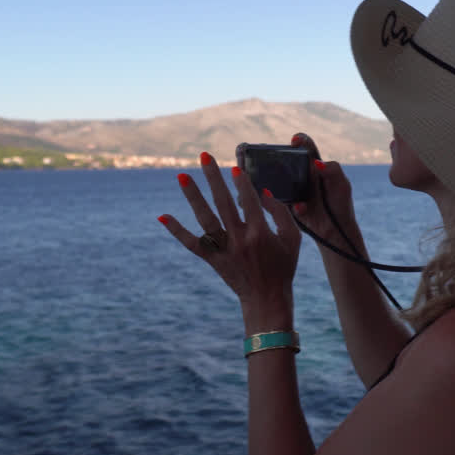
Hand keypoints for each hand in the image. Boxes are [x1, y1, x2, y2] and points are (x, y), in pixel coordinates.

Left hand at [158, 151, 301, 330]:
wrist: (266, 299)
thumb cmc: (283, 267)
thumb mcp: (292, 239)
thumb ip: (280, 213)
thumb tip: (263, 192)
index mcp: (261, 233)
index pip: (249, 201)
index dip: (242, 182)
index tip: (234, 166)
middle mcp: (240, 239)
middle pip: (223, 203)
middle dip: (213, 178)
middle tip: (204, 156)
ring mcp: (224, 250)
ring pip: (205, 219)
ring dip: (193, 197)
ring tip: (181, 176)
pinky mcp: (212, 260)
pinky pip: (192, 243)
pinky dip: (177, 231)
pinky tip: (163, 216)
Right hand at [289, 133, 359, 243]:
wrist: (336, 231)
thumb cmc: (341, 204)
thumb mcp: (342, 185)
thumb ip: (333, 171)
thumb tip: (316, 163)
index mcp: (316, 167)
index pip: (306, 148)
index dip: (300, 140)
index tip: (295, 140)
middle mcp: (303, 176)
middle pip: (287, 161)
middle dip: (280, 158)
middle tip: (277, 158)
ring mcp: (294, 190)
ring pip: (280, 180)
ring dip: (278, 181)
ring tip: (284, 185)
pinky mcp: (289, 205)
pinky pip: (284, 201)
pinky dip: (292, 203)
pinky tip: (302, 208)